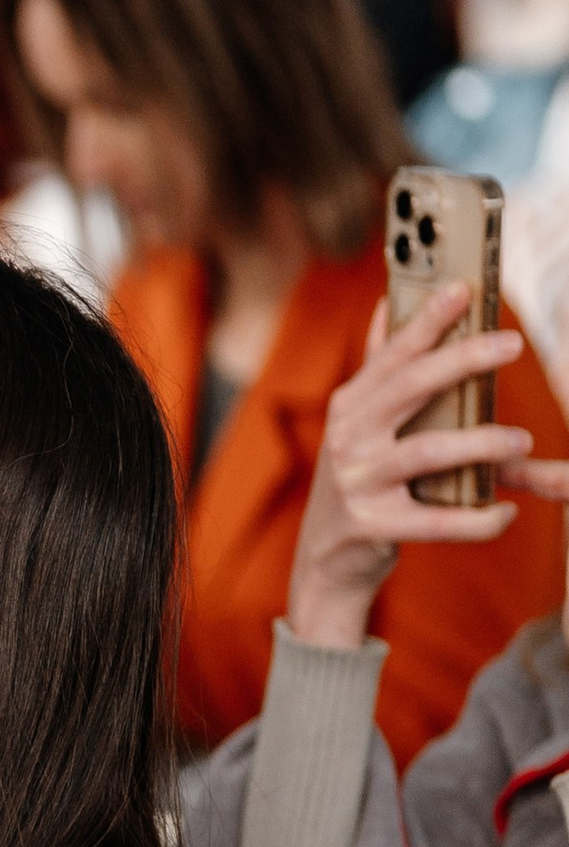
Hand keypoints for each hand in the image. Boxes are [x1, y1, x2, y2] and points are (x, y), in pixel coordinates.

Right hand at [285, 286, 568, 650]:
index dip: (426, 319)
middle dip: (463, 359)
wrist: (326, 558)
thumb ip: (383, 370)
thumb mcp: (359, 423)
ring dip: (480, 443)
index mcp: (350, 405)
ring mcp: (358, 482)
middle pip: (409, 387)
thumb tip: (386, 304)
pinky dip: (477, 519)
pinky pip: (436, 522)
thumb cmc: (360, 479)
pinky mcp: (373, 527)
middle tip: (512, 342)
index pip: (392, 353)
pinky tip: (506, 513)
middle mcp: (348, 437)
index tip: (463, 288)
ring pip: (426, 451)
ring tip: (521, 440)